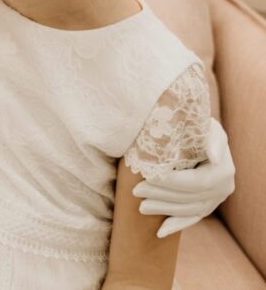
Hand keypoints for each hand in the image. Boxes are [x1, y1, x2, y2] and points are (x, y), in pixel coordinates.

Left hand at [133, 118, 235, 237]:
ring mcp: (216, 200)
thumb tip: (214, 157)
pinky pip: (191, 218)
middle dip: (161, 196)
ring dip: (164, 210)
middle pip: (190, 198)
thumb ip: (212, 139)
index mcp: (223, 171)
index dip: (171, 183)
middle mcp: (224, 188)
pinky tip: (159, 232)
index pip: (195, 182)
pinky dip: (175, 225)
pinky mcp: (206, 206)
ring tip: (141, 207)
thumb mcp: (208, 128)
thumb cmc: (199, 127)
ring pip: (188, 210)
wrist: (199, 134)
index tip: (148, 177)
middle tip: (136, 191)